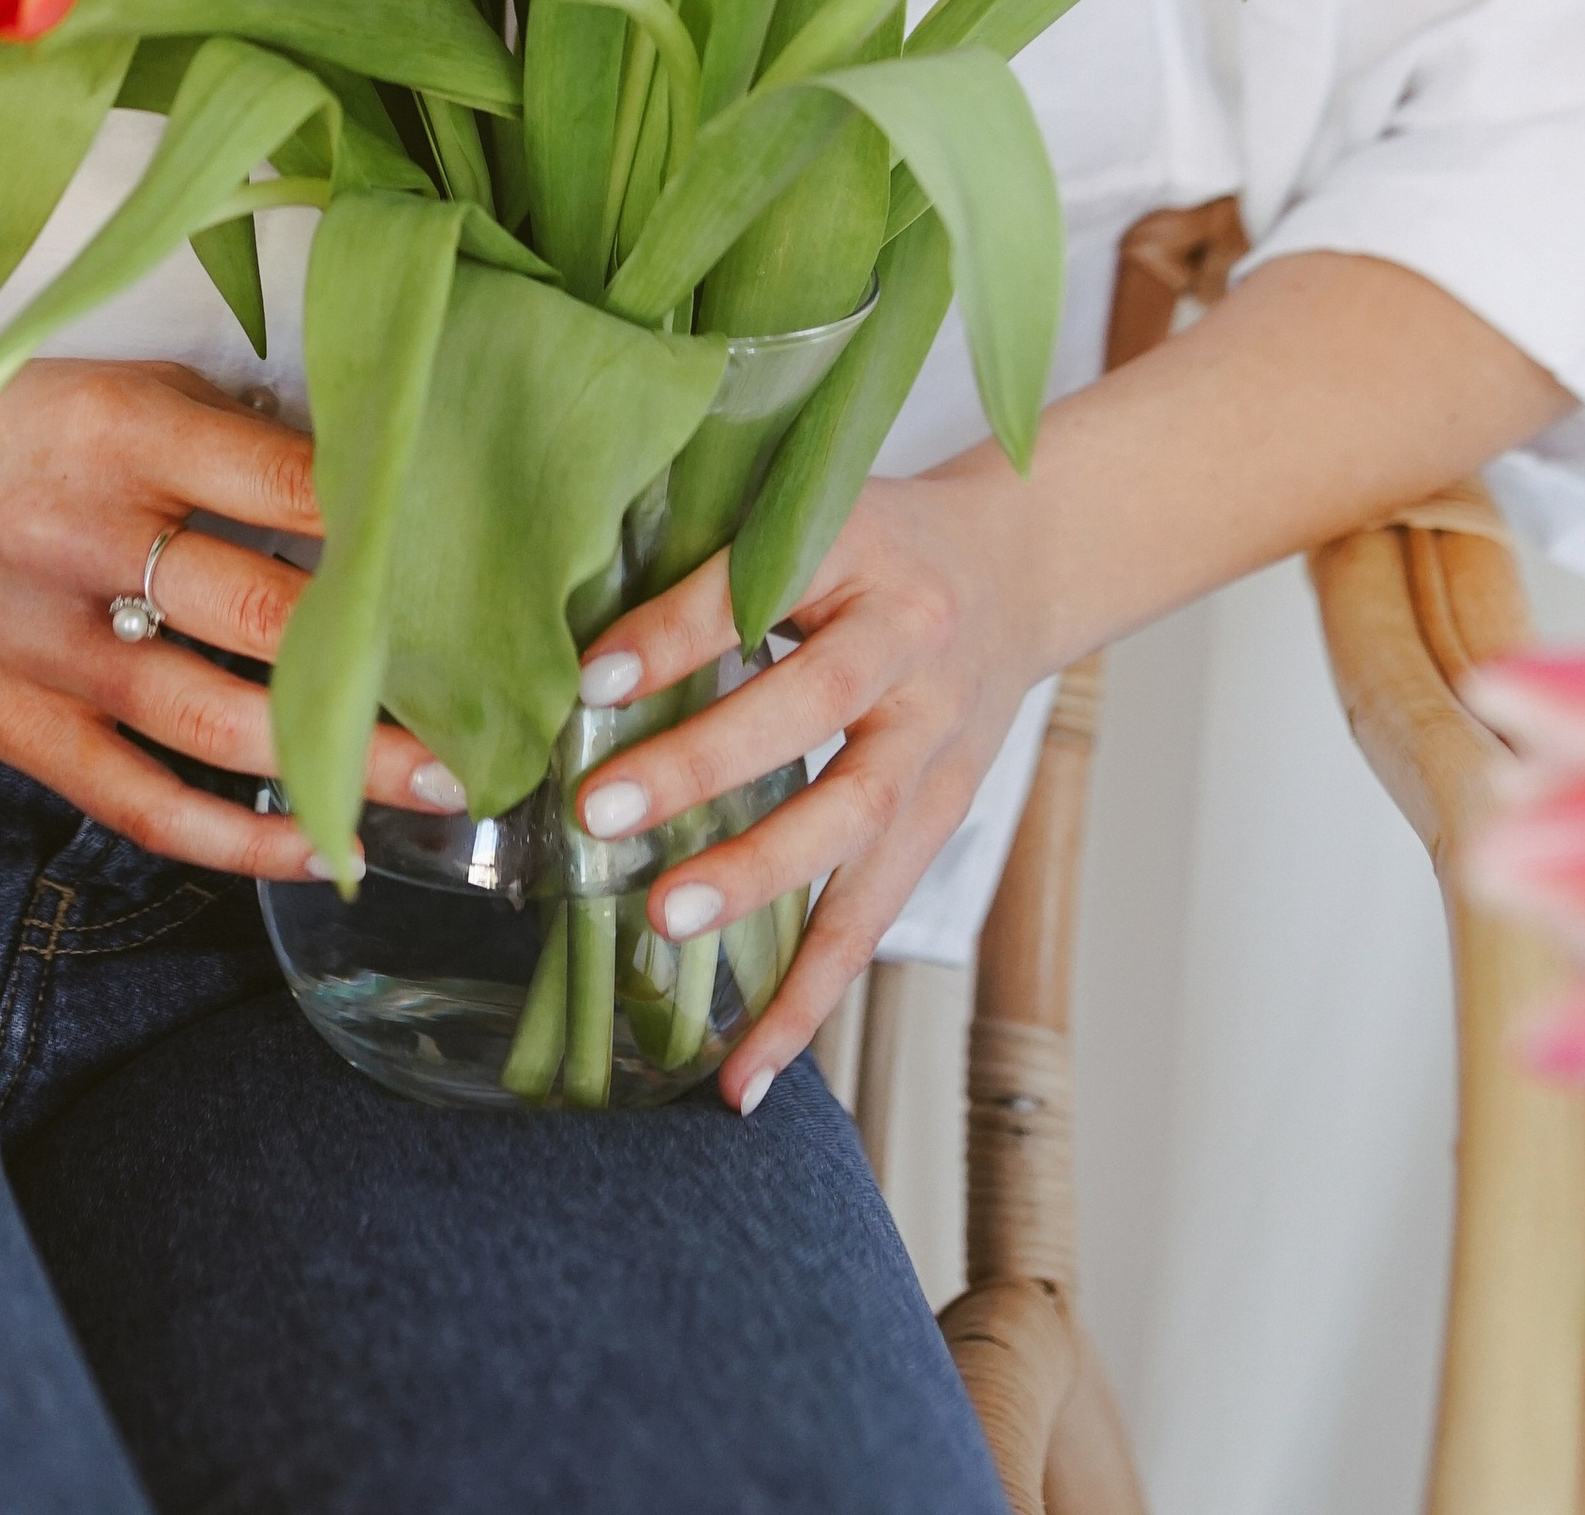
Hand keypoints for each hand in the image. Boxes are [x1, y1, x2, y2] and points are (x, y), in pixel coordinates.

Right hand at [0, 353, 460, 882]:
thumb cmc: (7, 426)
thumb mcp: (121, 385)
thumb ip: (233, 432)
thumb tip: (370, 484)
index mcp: (124, 431)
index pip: (290, 482)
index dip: (391, 529)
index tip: (478, 567)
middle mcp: (86, 536)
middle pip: (266, 609)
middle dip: (389, 662)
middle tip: (488, 696)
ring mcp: (47, 645)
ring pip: (215, 720)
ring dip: (336, 760)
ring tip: (435, 781)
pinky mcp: (17, 727)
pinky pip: (139, 802)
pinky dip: (234, 837)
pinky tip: (317, 846)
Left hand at [571, 459, 1047, 1111]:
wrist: (1016, 573)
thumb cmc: (872, 542)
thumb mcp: (799, 514)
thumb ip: (703, 562)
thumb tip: (568, 642)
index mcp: (863, 547)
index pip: (757, 590)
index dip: (677, 633)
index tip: (590, 676)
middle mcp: (912, 644)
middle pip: (815, 707)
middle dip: (707, 763)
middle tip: (604, 810)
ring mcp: (938, 740)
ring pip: (855, 820)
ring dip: (758, 878)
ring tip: (664, 920)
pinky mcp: (943, 819)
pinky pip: (874, 916)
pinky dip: (811, 996)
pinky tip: (747, 1069)